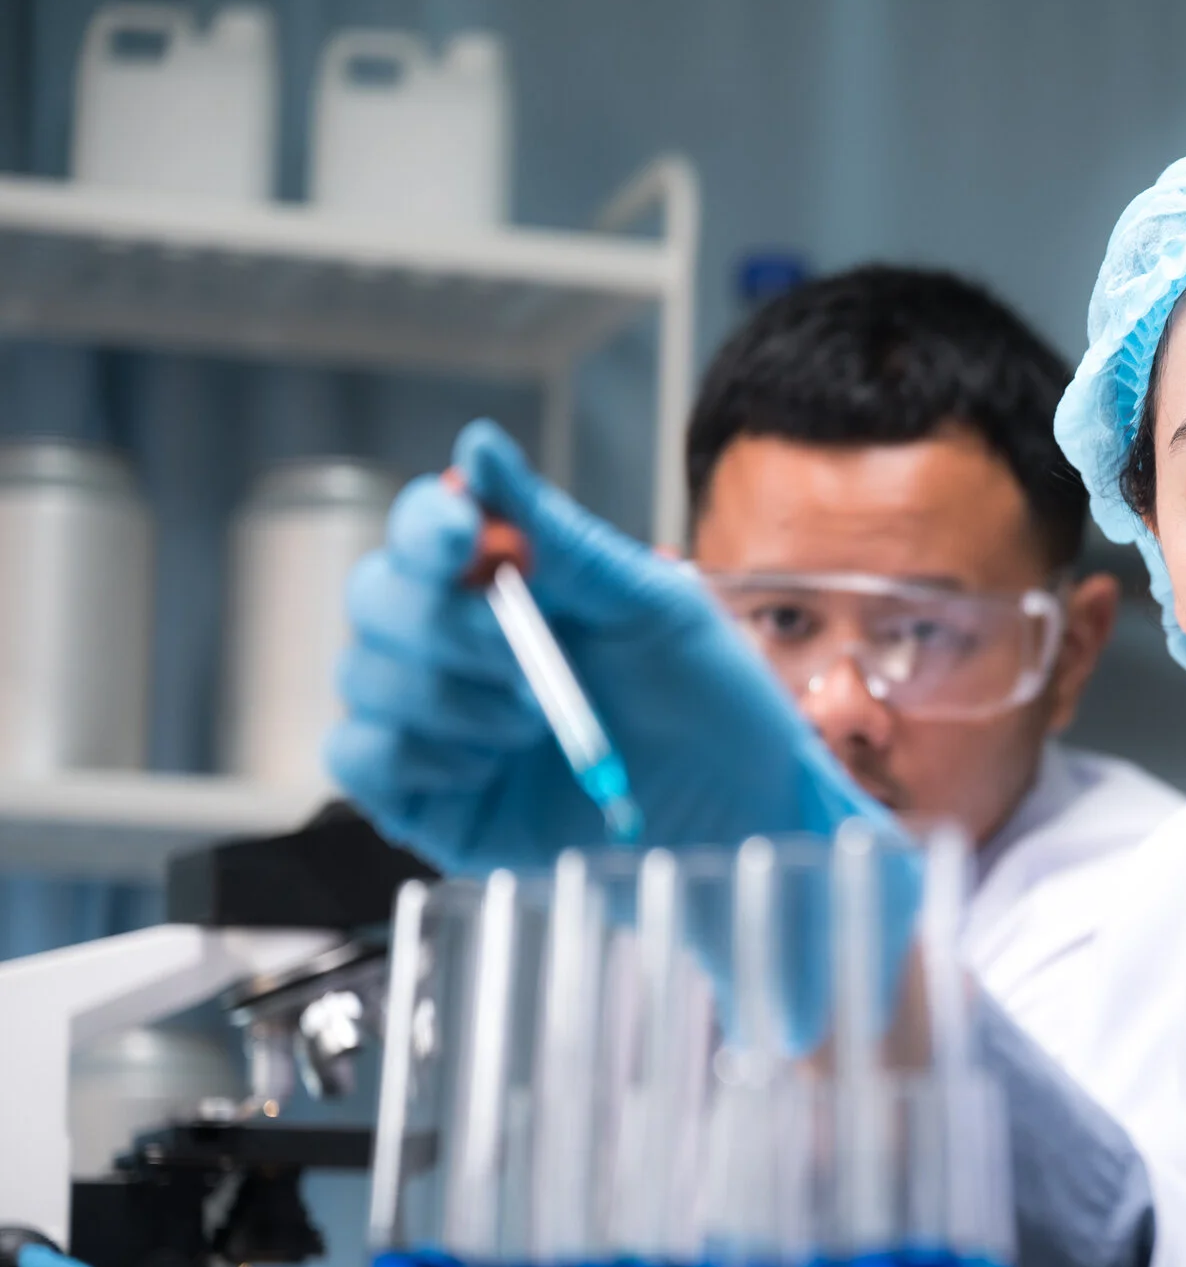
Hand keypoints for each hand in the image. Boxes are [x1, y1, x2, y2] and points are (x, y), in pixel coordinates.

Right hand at [327, 420, 886, 870]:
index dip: (427, 525)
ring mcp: (440, 722)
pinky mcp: (430, 799)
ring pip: (365, 677)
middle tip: (527, 658)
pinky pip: (360, 757)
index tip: (464, 537)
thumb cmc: (716, 709)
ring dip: (450, 696)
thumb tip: (477, 447)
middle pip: (375, 599)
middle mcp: (463, 648)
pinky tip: (487, 765)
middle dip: (445, 625)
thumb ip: (561, 536)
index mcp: (514, 587)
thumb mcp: (653, 607)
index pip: (427, 532)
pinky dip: (416, 752)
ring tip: (537, 723)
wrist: (744, 819)